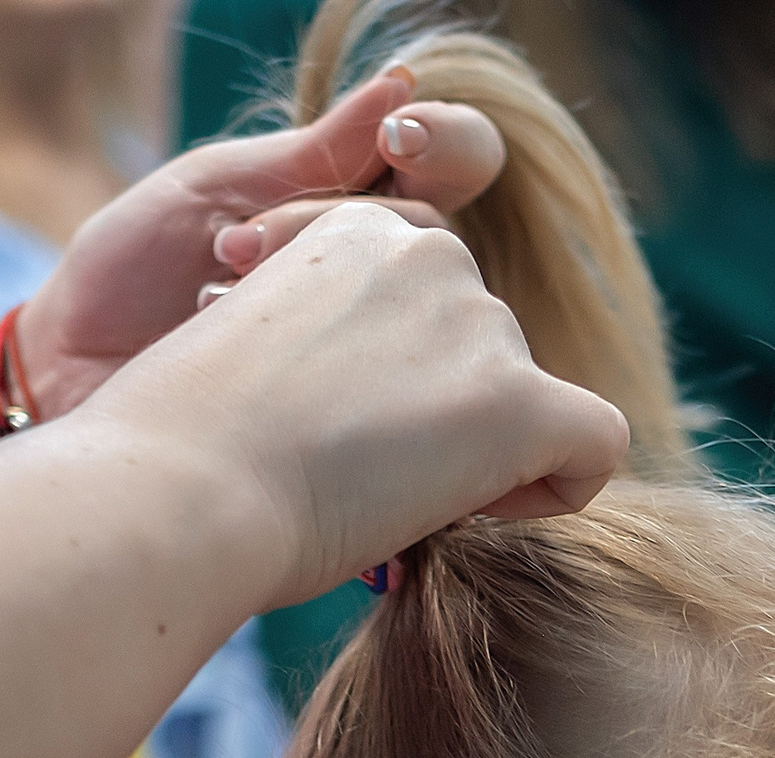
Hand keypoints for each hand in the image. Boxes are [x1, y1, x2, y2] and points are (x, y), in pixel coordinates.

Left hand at [15, 66, 506, 422]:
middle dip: (364, 229)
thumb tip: (401, 85)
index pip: (449, 163)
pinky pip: (392, 402)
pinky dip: (325, 372)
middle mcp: (380, 284)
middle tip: (244, 244)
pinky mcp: (356, 427)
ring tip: (214, 290)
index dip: (446, 143)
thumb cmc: (131, 272)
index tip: (401, 142)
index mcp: (352, 206)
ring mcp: (373, 360)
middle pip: (449, 241)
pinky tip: (248, 357)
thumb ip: (311, 155)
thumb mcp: (212, 190)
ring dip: (323, 298)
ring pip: (428, 323)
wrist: (66, 372)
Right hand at [76, 202, 629, 610]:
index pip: (430, 298)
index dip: (401, 370)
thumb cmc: (187, 452)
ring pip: (530, 401)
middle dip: (445, 416)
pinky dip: (556, 489)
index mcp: (358, 232)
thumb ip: (340, 358)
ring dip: (478, 456)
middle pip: (485, 352)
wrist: (178, 488)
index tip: (327, 412)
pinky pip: (596, 443)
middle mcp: (431, 253)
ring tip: (380, 492)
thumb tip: (385, 415)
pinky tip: (483, 508)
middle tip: (352, 469)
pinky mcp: (516, 400)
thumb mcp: (261, 362)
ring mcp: (478, 321)